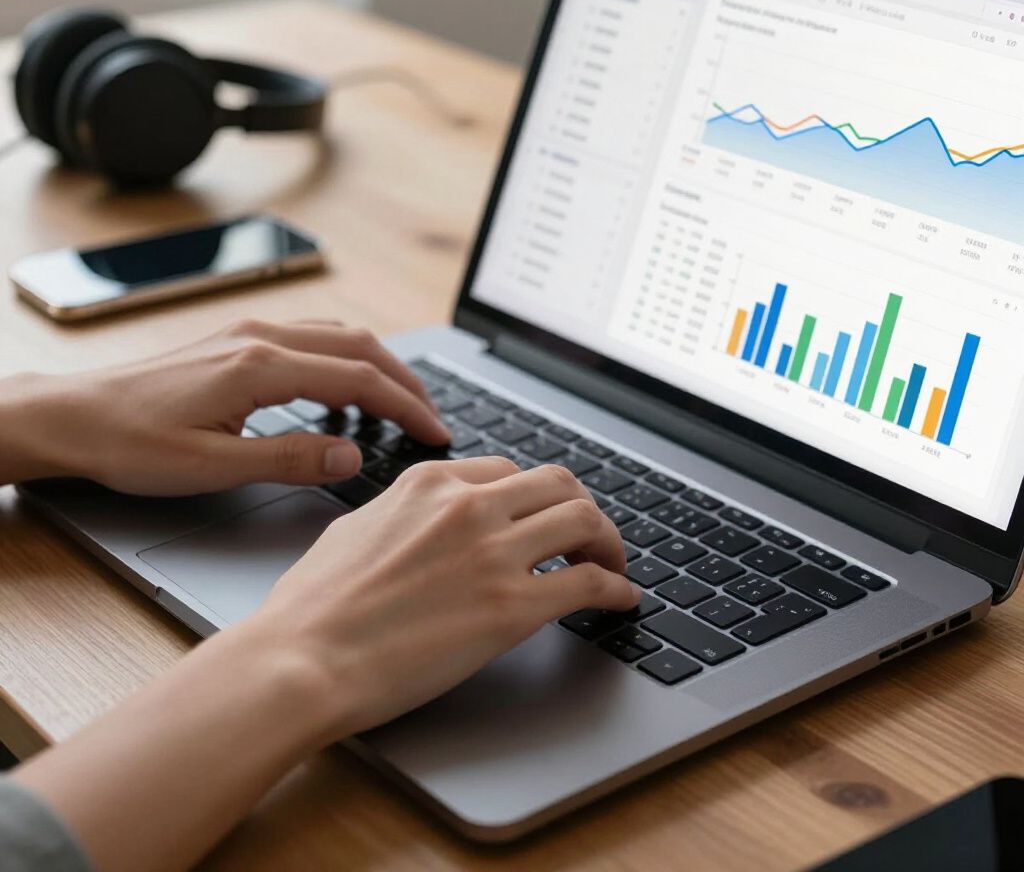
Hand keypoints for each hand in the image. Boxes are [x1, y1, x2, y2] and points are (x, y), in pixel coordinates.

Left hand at [0, 319, 448, 493]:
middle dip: (405, 381)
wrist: (73, 416)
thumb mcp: (212, 466)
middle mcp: (262, 337)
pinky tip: (342, 392)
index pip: (360, 380)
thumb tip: (352, 454)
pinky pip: (312, 337)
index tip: (435, 433)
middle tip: (432, 418)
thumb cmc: (131, 444)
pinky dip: (344, 359)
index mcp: (261, 366)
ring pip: (339, 335)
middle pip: (361, 346)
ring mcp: (249, 331)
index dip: (406, 408)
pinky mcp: (238, 338)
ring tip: (400, 405)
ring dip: (378, 365)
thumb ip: (290, 458)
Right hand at [256, 455, 641, 739]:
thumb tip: (422, 518)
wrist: (302, 661)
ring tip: (612, 565)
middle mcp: (468, 506)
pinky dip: (616, 588)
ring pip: (584, 520)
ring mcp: (493, 554)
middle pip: (557, 483)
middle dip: (580, 507)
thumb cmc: (312, 607)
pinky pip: (589, 584)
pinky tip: (621, 600)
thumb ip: (402, 513)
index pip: (506, 471)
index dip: (531, 497)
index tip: (540, 517)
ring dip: (608, 542)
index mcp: (430, 484)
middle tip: (588, 536)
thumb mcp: (355, 529)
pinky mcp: (511, 608)